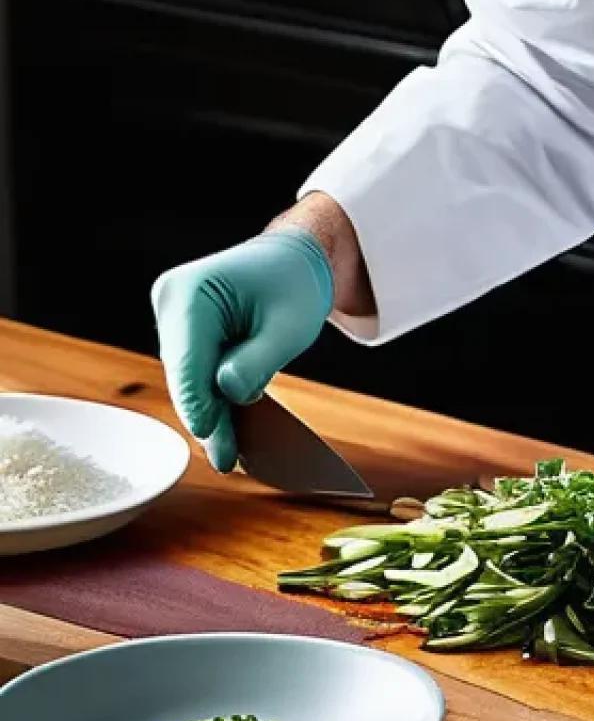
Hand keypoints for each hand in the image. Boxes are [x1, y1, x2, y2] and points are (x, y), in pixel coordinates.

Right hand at [151, 193, 374, 471]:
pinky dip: (214, 399)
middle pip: (184, 375)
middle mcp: (171, 302)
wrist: (294, 260)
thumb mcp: (287, 328)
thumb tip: (228, 394)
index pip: (188, 360)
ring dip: (210, 413)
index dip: (197, 402)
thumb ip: (256, 362)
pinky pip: (197, 373)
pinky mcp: (185, 333)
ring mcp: (174, 318)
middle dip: (207, 417)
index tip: (209, 435)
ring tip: (229, 454)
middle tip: (226, 460)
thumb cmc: (294, 285)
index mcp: (190, 293)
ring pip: (189, 379)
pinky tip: (227, 430)